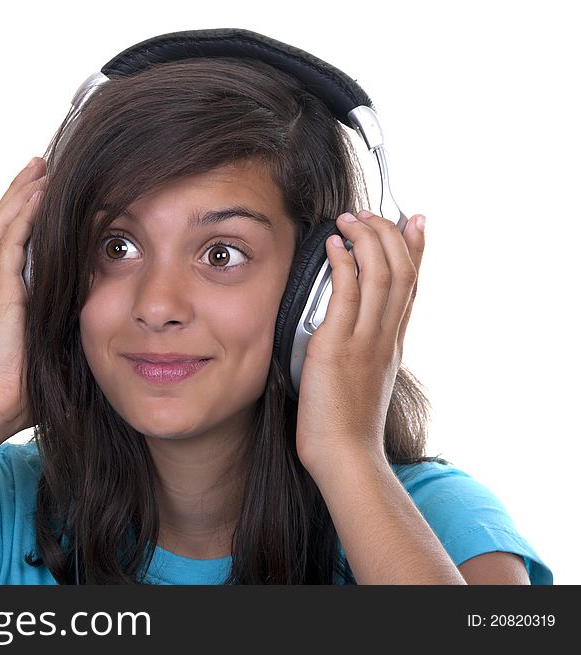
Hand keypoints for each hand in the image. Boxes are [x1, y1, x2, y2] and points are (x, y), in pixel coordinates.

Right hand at [0, 157, 46, 435]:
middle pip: (6, 222)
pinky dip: (22, 217)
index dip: (29, 211)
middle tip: (41, 163)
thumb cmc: (25, 385)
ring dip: (21, 193)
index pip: (17, 239)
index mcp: (11, 292)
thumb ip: (69, 321)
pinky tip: (37, 196)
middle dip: (22, 191)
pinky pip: (9, 244)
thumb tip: (106, 315)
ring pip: (4, 224)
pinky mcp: (1, 293)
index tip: (48, 189)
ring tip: (38, 167)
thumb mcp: (54, 343)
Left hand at [295, 210, 425, 479]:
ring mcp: (364, 341)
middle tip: (371, 213)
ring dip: (366, 240)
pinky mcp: (337, 347)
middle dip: (388, 234)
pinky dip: (342, 265)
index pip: (411, 286)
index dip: (416, 249)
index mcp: (392, 344)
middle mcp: (385, 338)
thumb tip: (349, 332)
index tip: (415, 220)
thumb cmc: (346, 426)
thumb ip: (363, 351)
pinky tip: (334, 246)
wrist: (346, 457)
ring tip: (350, 219)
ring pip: (380, 276)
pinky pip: (346, 296)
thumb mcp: (365, 381)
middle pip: (402, 272)